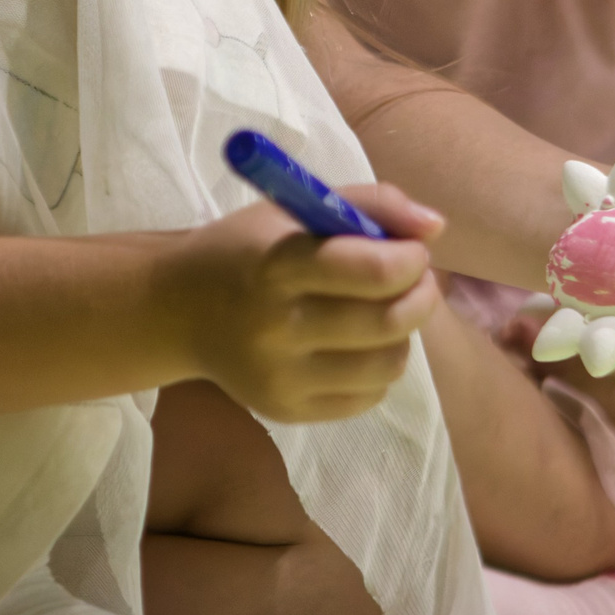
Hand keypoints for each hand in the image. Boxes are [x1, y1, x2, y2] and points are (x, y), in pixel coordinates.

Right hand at [169, 187, 442, 424]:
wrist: (179, 310)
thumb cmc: (248, 249)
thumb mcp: (297, 209)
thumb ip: (370, 204)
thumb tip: (435, 227)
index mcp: (279, 265)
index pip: (375, 271)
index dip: (413, 259)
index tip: (413, 250)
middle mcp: (278, 326)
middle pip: (388, 322)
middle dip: (421, 295)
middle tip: (415, 281)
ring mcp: (281, 376)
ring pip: (387, 364)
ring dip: (404, 334)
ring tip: (386, 311)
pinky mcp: (286, 410)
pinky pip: (367, 396)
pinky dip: (378, 368)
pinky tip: (358, 344)